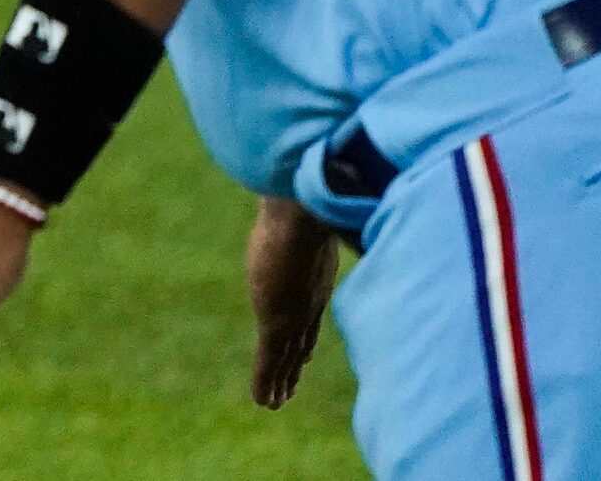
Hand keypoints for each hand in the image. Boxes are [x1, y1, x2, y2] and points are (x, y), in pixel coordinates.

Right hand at [246, 196, 338, 408]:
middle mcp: (308, 301)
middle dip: (293, 365)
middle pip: (299, 341)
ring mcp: (292, 311)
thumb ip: (323, 216)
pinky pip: (267, 360)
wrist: (304, 206)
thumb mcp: (316, 211)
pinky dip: (264, 382)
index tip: (301, 354)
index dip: (304, 338)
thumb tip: (337, 196)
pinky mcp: (275, 319)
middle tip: (288, 389)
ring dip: (277, 382)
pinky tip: (263, 401)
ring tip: (273, 404)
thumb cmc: (312, 196)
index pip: (309, 317)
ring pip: (283, 357)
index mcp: (316, 278)